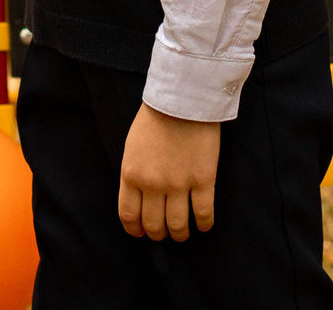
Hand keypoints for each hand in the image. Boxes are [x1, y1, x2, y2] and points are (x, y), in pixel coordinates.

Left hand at [118, 104, 219, 241]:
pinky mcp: (203, 179)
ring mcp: (179, 183)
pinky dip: (204, 224)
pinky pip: (203, 213)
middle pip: (153, 225)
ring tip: (183, 233)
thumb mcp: (132, 147)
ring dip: (180, 234)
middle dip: (158, 234)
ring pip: (177, 225)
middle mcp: (153, 184)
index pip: (129, 215)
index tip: (141, 233)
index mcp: (132, 174)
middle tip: (164, 233)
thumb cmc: (156, 118)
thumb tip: (139, 199)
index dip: (135, 230)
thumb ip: (134, 174)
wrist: (183, 97)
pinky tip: (203, 225)